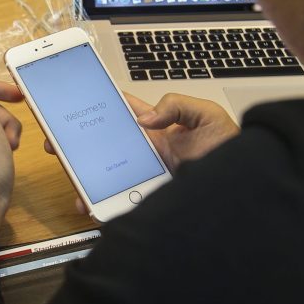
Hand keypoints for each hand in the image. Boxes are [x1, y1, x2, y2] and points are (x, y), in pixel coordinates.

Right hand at [44, 92, 238, 213]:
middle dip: (79, 142)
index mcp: (159, 127)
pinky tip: (91, 203)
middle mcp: (148, 150)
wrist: (246, 185)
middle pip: (106, 144)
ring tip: (71, 176)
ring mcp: (146, 175)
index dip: (100, 104)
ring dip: (86, 174)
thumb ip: (176, 105)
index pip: (124, 112)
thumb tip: (145, 120)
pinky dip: (103, 201)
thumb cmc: (230, 148)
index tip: (75, 101)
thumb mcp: (207, 115)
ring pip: (108, 173)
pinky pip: (121, 198)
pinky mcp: (149, 196)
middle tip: (57, 142)